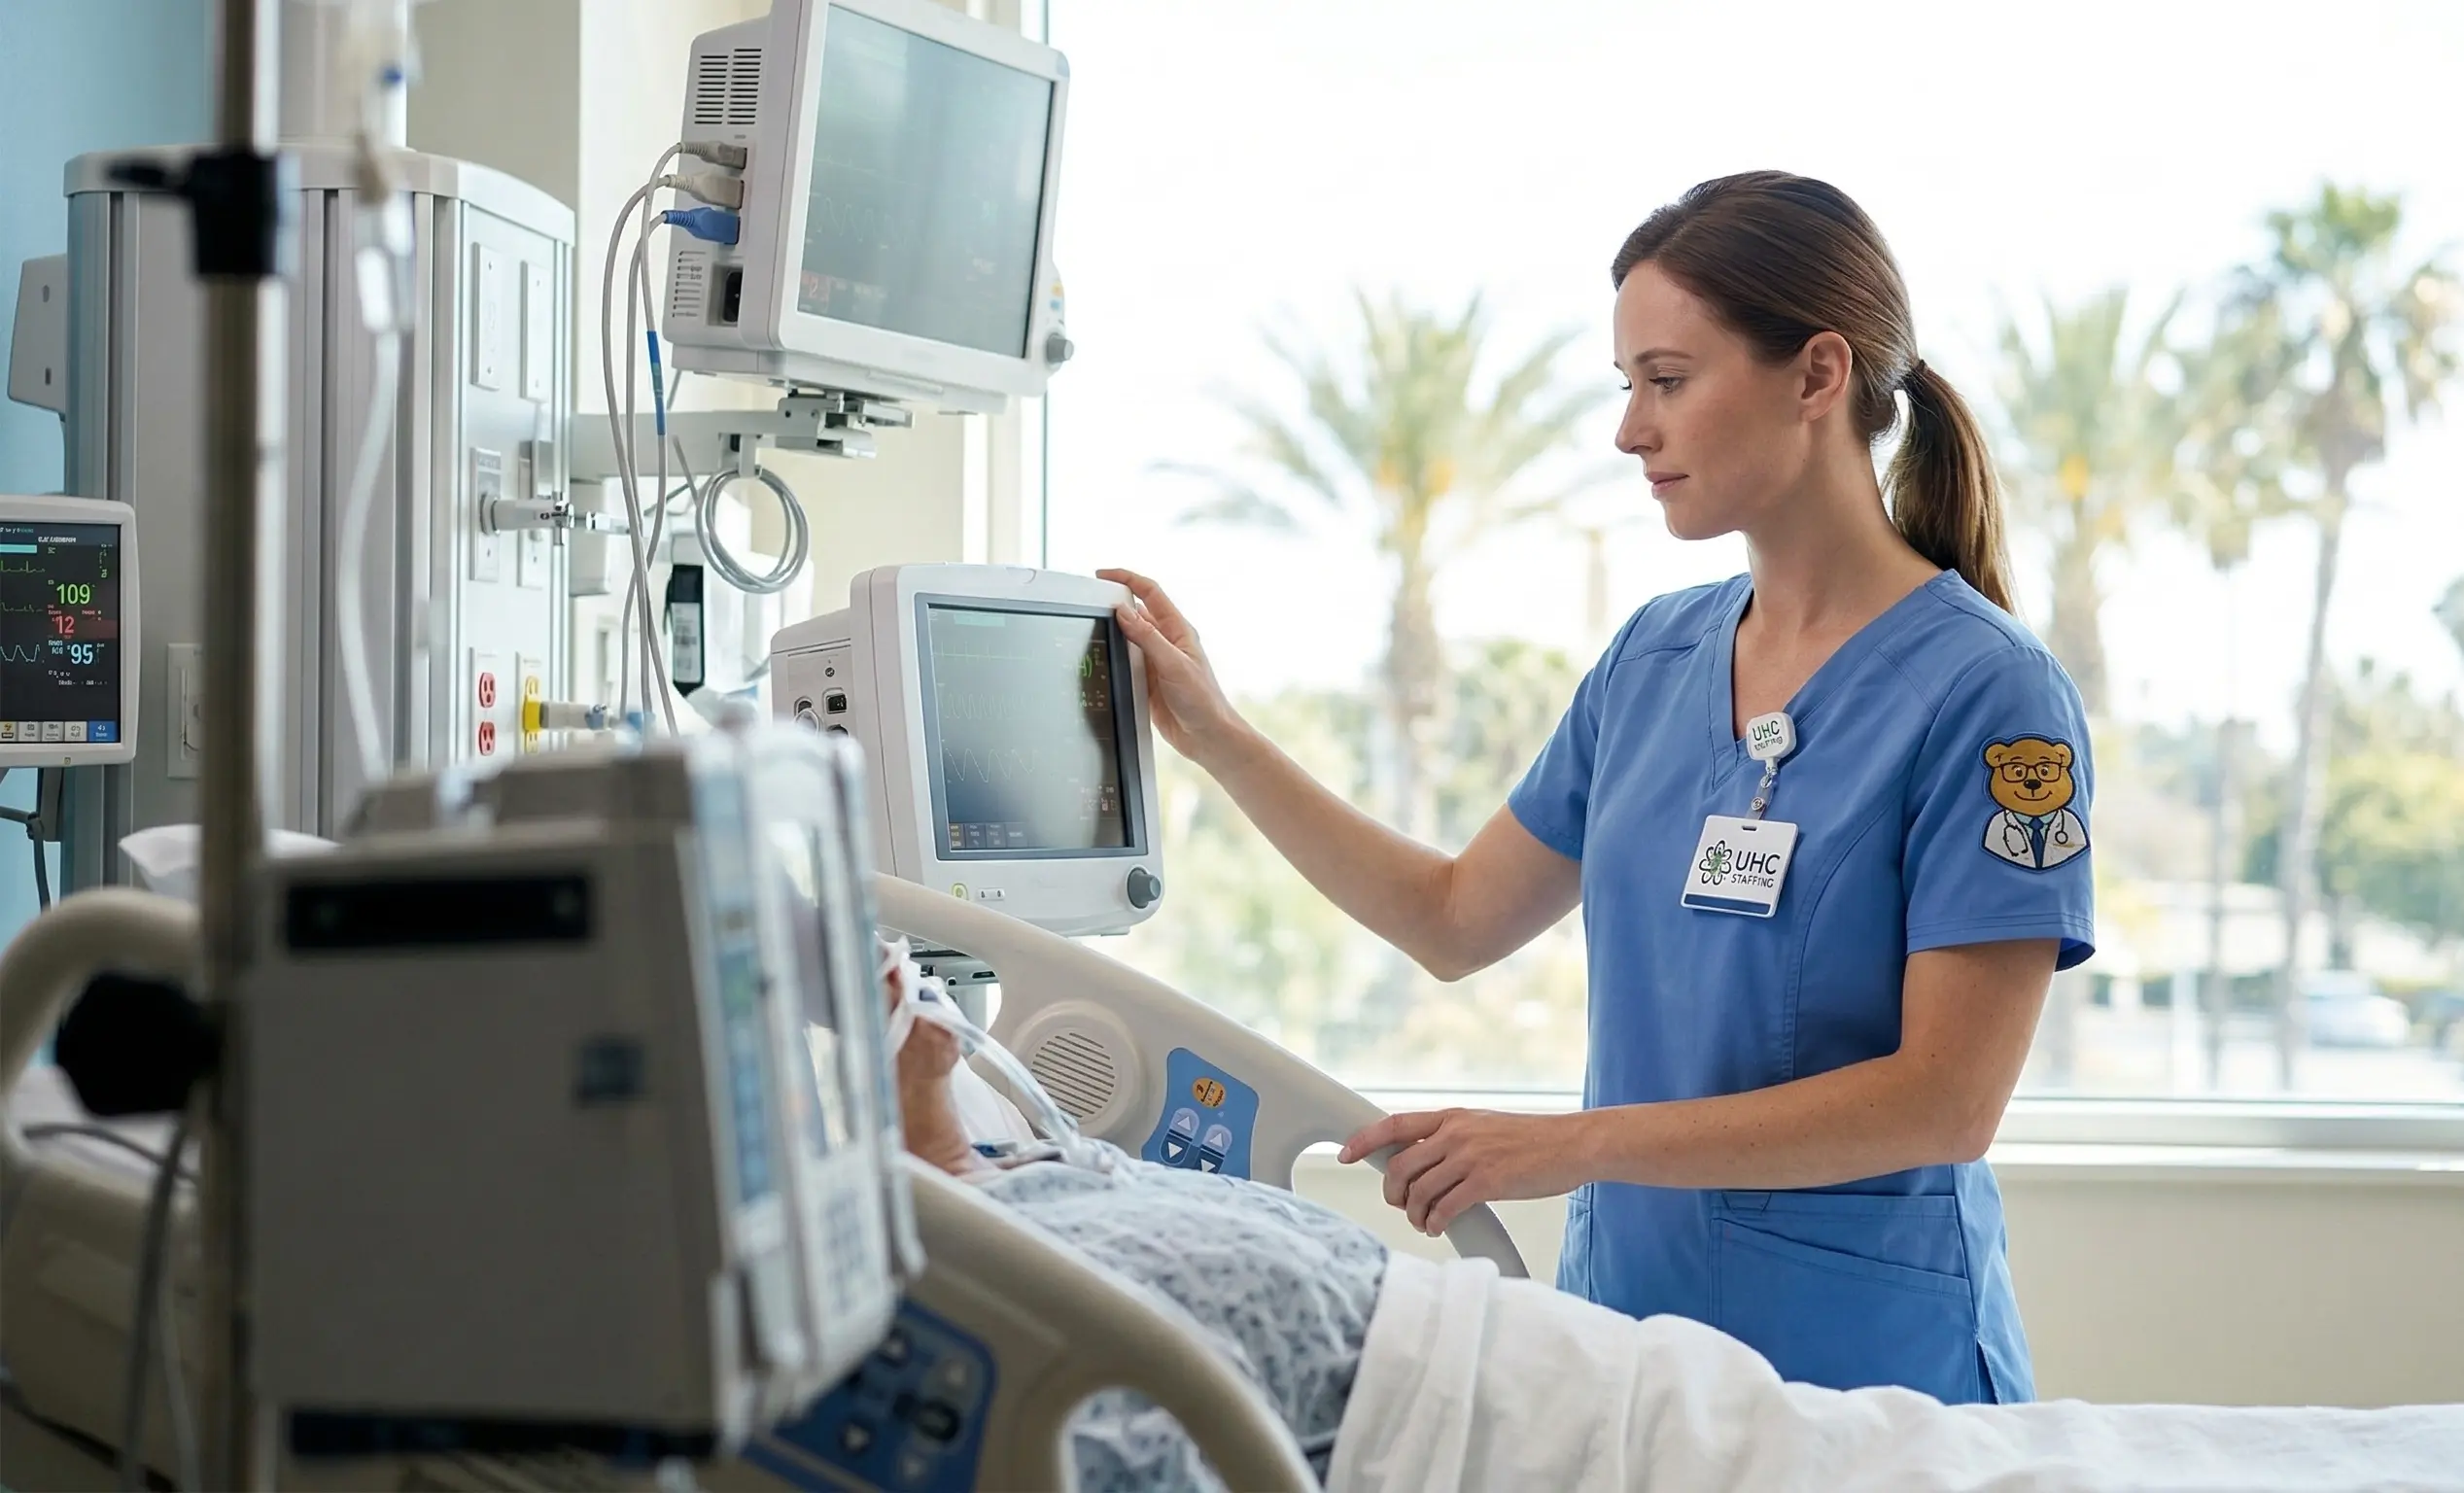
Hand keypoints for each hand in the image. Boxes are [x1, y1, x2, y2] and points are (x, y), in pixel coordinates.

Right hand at [1098, 568, 1248, 767]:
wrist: (1207, 737)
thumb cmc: (1202, 700)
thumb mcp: (1173, 665)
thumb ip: (1147, 637)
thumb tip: (1124, 611)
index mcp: (1178, 630)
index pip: (1150, 593)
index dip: (1127, 578)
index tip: (1103, 574)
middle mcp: (1166, 642)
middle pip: (1136, 612)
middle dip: (1115, 603)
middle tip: (1091, 602)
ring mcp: (1156, 661)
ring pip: (1127, 637)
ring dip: (1112, 631)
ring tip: (1091, 628)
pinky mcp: (1147, 680)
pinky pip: (1125, 661)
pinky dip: (1113, 656)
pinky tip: (1102, 658)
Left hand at [1339, 1109, 1592, 1236]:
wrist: (1572, 1144)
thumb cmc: (1532, 1139)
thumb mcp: (1484, 1126)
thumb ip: (1451, 1138)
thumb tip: (1421, 1160)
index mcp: (1452, 1116)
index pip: (1394, 1124)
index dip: (1364, 1140)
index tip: (1345, 1155)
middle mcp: (1456, 1133)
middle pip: (1401, 1166)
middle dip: (1392, 1192)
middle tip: (1400, 1205)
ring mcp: (1471, 1157)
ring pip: (1419, 1191)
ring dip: (1414, 1213)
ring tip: (1424, 1222)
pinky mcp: (1488, 1182)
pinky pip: (1444, 1208)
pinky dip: (1433, 1223)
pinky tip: (1437, 1227)